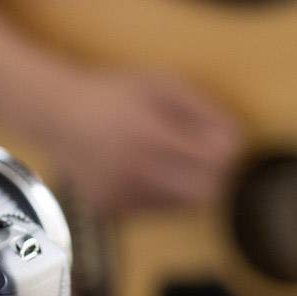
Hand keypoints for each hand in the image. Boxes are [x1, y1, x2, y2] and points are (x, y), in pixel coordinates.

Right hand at [42, 71, 240, 211]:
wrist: (58, 116)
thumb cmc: (115, 95)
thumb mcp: (161, 84)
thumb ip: (203, 109)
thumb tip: (237, 139)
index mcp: (151, 134)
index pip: (216, 161)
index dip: (228, 153)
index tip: (225, 143)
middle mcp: (135, 170)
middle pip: (206, 193)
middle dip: (215, 176)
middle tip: (207, 158)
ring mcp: (121, 194)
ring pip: (182, 206)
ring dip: (188, 186)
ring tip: (168, 159)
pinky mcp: (112, 209)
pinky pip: (156, 210)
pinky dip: (161, 194)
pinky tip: (142, 170)